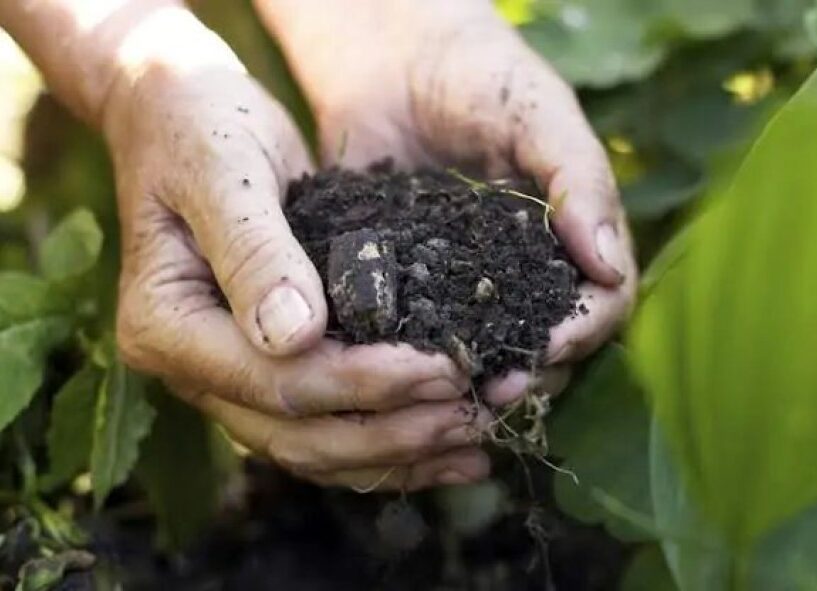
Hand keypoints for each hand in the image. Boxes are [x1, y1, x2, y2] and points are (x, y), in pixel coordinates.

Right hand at [102, 9, 490, 489]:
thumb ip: (255, 250)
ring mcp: (227, 379)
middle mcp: (191, 370)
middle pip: (298, 434)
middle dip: (394, 432)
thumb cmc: (201, 127)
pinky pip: (327, 426)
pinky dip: (388, 444)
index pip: (274, 381)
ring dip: (399, 453)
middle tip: (475, 415)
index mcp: (165, 327)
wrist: (183, 116)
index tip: (444, 369)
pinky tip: (448, 447)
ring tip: (477, 442)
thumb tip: (296, 337)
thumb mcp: (226, 170)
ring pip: (316, 447)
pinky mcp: (268, 370)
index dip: (364, 384)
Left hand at [255, 0, 638, 403]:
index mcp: (573, 239)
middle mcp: (527, 273)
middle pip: (549, 346)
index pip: (603, 305)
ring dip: (473, 383)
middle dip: (527, 374)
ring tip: (446, 400)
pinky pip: (420, 335)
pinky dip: (414, 360)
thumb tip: (610, 268)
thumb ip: (578, 180)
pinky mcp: (409, 286)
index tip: (547, 347)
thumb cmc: (480, 72)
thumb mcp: (538, 113)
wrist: (390, 55)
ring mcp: (468, 285)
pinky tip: (394, 375)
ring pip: (487, 354)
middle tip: (490, 393)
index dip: (583, 333)